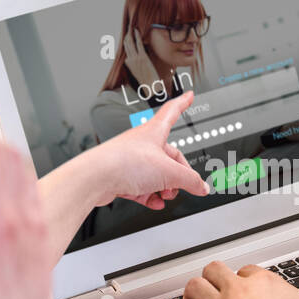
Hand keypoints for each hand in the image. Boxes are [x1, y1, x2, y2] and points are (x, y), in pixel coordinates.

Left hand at [92, 90, 209, 208]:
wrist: (96, 178)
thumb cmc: (125, 162)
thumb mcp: (169, 172)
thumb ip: (189, 180)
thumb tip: (201, 187)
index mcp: (155, 132)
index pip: (173, 111)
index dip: (183, 103)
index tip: (189, 96)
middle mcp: (143, 144)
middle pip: (170, 156)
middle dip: (178, 174)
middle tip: (183, 186)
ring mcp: (133, 161)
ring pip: (156, 174)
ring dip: (165, 188)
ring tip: (166, 195)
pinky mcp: (123, 178)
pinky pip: (143, 187)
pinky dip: (151, 196)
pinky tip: (155, 202)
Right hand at [123, 27, 160, 87]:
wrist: (150, 85)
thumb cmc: (146, 80)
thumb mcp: (138, 72)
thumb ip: (135, 64)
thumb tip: (137, 58)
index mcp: (128, 63)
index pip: (125, 51)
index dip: (125, 42)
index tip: (126, 36)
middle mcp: (130, 60)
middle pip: (126, 45)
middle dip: (126, 36)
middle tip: (128, 28)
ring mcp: (135, 58)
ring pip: (130, 43)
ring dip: (130, 34)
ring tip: (131, 28)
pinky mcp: (142, 57)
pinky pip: (138, 44)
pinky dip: (137, 36)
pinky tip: (137, 31)